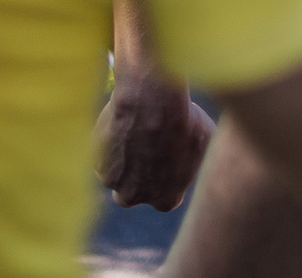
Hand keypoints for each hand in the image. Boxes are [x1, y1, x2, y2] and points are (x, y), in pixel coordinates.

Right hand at [95, 70, 213, 210]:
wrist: (151, 102)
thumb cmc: (184, 121)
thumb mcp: (205, 140)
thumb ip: (198, 157)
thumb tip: (203, 154)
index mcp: (165, 200)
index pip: (165, 197)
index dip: (166, 178)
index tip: (168, 160)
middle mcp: (134, 197)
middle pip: (132, 191)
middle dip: (137, 177)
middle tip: (146, 149)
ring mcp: (112, 180)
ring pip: (115, 172)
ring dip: (122, 157)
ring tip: (135, 128)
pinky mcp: (96, 160)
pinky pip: (101, 154)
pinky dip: (108, 142)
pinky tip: (122, 122)